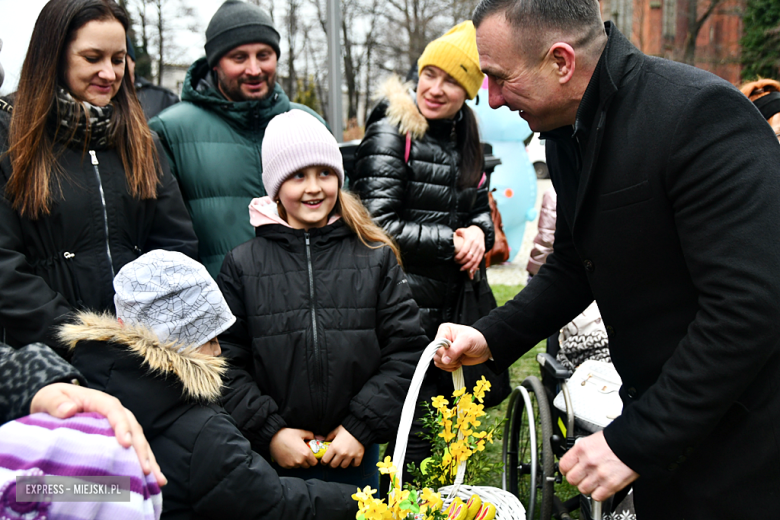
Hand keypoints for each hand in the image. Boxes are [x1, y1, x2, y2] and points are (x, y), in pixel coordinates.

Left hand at [30, 383, 166, 486]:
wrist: (56, 403)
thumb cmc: (54, 400)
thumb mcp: (49, 397)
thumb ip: (56, 402)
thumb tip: (69, 409)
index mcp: (100, 401)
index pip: (115, 411)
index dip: (122, 426)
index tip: (125, 444)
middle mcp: (115, 412)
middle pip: (133, 427)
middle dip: (141, 449)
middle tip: (146, 469)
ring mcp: (120, 425)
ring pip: (139, 440)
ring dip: (148, 458)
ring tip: (157, 479)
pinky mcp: (119, 437)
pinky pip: (134, 448)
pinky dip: (144, 461)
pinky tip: (152, 479)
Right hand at [269, 428, 317, 468]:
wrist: (273, 437)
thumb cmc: (287, 434)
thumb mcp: (301, 432)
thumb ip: (311, 435)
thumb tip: (319, 437)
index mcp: (305, 453)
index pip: (314, 463)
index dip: (313, 459)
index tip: (311, 456)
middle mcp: (299, 461)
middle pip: (307, 466)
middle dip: (306, 461)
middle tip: (303, 454)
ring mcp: (291, 464)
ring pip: (298, 466)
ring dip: (298, 462)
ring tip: (295, 454)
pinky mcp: (284, 466)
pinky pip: (291, 467)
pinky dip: (291, 463)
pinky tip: (289, 455)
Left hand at [322, 425, 363, 468]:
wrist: (360, 426)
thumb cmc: (347, 428)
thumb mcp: (336, 431)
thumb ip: (329, 436)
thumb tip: (323, 440)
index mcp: (334, 447)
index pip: (325, 460)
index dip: (323, 462)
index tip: (324, 462)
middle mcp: (341, 453)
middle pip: (334, 465)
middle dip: (332, 464)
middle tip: (332, 461)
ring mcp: (350, 455)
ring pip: (343, 466)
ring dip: (342, 464)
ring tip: (342, 460)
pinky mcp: (359, 456)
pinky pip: (355, 465)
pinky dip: (353, 464)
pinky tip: (351, 460)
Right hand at [433, 323, 491, 371]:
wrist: (486, 347)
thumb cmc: (478, 339)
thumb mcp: (466, 341)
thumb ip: (454, 350)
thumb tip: (445, 360)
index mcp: (444, 331)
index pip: (436, 345)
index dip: (444, 352)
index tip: (453, 354)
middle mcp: (443, 340)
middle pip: (436, 355)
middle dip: (448, 359)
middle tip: (459, 356)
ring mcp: (446, 350)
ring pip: (438, 362)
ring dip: (450, 364)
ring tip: (460, 359)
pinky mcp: (449, 358)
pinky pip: (443, 366)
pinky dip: (450, 367)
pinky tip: (459, 363)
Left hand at [453, 226, 485, 278]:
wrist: (480, 230)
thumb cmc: (469, 232)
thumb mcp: (463, 230)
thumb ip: (458, 232)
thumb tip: (455, 233)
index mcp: (470, 239)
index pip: (464, 250)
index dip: (459, 256)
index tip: (455, 259)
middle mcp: (476, 244)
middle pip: (469, 257)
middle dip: (462, 262)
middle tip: (457, 264)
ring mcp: (480, 248)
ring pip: (474, 260)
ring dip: (468, 266)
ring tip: (462, 269)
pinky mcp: (483, 251)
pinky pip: (479, 261)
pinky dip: (475, 267)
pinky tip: (471, 272)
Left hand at [559, 431, 638, 501]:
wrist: (635, 444)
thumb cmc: (616, 440)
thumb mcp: (592, 440)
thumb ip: (581, 452)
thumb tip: (573, 460)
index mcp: (582, 449)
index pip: (563, 466)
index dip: (565, 469)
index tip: (568, 470)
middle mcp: (588, 462)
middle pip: (571, 480)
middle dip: (576, 479)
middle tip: (582, 476)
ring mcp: (599, 475)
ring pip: (582, 489)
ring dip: (587, 486)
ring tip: (593, 480)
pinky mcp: (610, 485)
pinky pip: (596, 496)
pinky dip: (598, 494)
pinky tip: (601, 486)